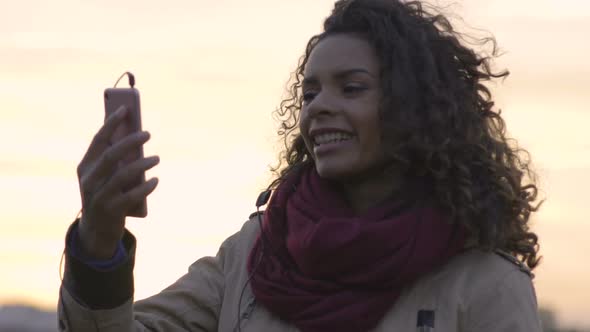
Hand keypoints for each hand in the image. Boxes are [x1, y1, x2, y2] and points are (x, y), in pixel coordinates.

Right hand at [76, 106, 159, 259]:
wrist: (96, 230)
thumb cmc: (105, 195)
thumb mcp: (105, 176)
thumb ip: (116, 159)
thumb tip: (135, 134)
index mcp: (86, 166)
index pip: (98, 140)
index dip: (111, 123)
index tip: (125, 108)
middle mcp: (89, 179)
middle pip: (111, 154)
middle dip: (130, 141)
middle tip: (147, 133)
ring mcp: (99, 196)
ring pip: (123, 174)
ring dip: (142, 164)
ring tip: (157, 158)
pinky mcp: (111, 210)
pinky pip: (131, 195)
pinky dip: (145, 186)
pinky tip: (155, 180)